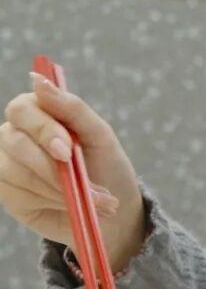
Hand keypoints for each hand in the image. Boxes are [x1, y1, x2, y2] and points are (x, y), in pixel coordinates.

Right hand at [0, 73, 145, 271]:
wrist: (112, 208)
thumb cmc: (105, 165)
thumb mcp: (99, 135)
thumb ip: (72, 107)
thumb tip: (38, 80)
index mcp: (37, 113)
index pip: (22, 109)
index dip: (43, 129)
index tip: (67, 150)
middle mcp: (15, 135)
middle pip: (13, 140)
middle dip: (50, 165)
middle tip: (80, 182)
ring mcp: (7, 164)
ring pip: (16, 171)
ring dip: (57, 188)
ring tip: (92, 198)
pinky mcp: (8, 193)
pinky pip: (18, 194)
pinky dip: (50, 201)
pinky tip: (71, 205)